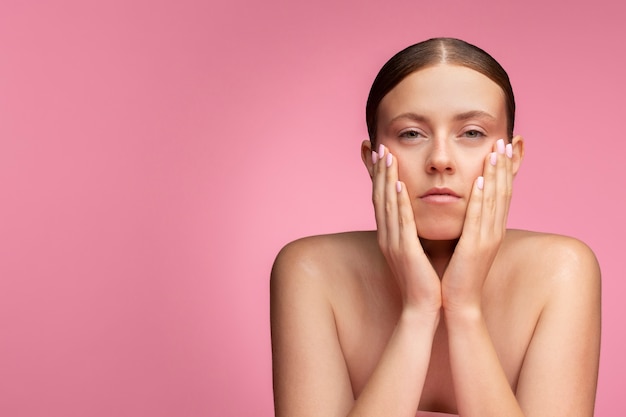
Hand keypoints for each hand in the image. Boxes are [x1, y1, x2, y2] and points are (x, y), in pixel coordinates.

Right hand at [371, 144, 441, 313]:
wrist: (422, 309)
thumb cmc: (422, 282)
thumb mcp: (415, 252)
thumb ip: (412, 233)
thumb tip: (416, 218)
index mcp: (390, 236)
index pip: (382, 201)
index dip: (381, 177)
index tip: (384, 156)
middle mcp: (387, 236)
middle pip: (380, 197)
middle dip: (380, 172)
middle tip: (380, 148)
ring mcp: (393, 243)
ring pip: (387, 205)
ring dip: (387, 179)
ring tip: (388, 157)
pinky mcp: (404, 251)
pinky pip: (401, 222)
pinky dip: (398, 203)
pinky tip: (398, 185)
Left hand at [441, 138, 513, 312]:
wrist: (459, 303)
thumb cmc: (458, 274)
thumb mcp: (467, 245)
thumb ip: (468, 226)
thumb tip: (463, 207)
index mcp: (490, 231)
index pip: (499, 194)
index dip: (502, 171)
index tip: (501, 149)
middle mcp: (493, 232)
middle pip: (501, 192)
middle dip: (502, 166)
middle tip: (503, 140)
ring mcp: (487, 240)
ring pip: (493, 201)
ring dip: (495, 174)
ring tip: (494, 151)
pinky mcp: (475, 248)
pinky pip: (478, 218)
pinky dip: (480, 198)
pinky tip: (479, 180)